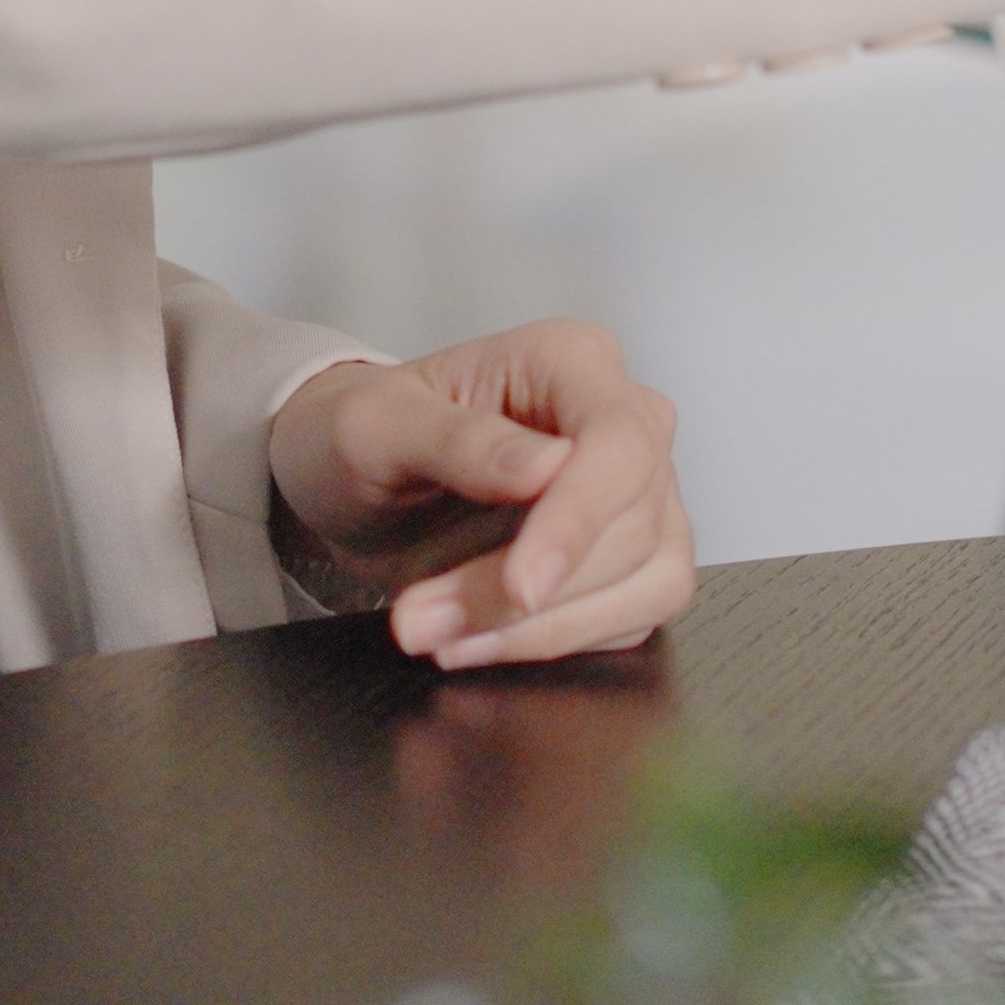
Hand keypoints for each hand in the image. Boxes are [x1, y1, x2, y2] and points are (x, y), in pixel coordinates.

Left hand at [265, 320, 695, 671]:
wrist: (356, 486)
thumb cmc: (366, 435)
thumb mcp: (374, 427)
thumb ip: (454, 441)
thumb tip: (542, 468)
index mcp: (571, 361)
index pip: (618, 442)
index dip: (579, 521)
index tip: (522, 587)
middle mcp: (625, 419)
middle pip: (631, 524)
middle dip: (524, 593)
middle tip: (422, 618)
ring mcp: (640, 492)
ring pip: (649, 581)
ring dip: (543, 631)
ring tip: (442, 636)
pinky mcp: (635, 559)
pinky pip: (632, 619)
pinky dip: (555, 644)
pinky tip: (479, 640)